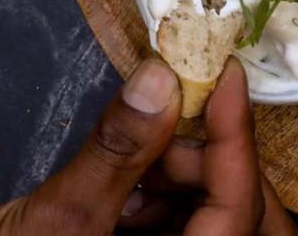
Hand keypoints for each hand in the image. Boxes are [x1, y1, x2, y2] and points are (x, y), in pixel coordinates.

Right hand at [0, 57, 297, 235]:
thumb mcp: (52, 221)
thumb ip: (113, 153)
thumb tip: (159, 82)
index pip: (240, 210)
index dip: (237, 138)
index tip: (224, 76)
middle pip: (246, 217)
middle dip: (214, 161)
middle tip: (168, 123)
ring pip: (216, 220)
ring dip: (187, 180)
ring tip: (133, 160)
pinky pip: (185, 230)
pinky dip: (165, 201)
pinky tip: (126, 187)